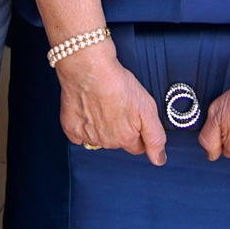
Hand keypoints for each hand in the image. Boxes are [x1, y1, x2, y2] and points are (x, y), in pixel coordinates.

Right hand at [56, 42, 166, 164]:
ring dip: (101, 126)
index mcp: (126, 138)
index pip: (137, 147)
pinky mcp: (70, 128)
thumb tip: (159, 160)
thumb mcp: (147, 108)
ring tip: (101, 103)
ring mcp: (87, 136)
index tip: (133, 115)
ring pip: (99, 138)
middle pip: (118, 142)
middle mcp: (107, 142)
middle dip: (120, 128)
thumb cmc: (118, 83)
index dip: (137, 131)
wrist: (89, 68)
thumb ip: (155, 137)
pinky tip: (85, 110)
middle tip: (117, 105)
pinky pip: (78, 135)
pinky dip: (82, 125)